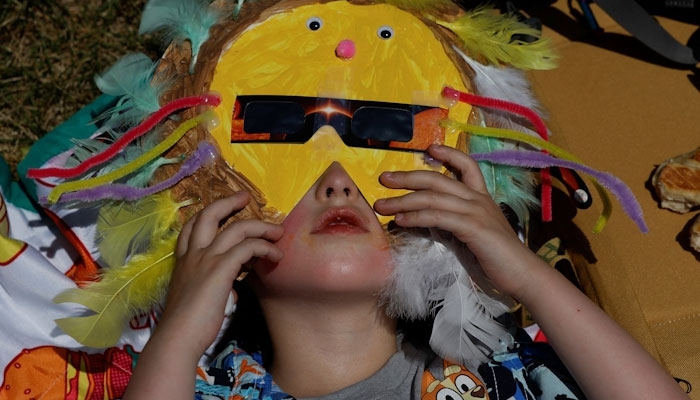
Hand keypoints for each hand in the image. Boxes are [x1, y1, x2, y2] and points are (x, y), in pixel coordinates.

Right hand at [158, 192, 283, 358]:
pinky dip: (265, 248)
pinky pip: (248, 247)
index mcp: (183, 260)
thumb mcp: (195, 296)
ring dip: (261, 227)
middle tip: (247, 197)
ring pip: (237, 228)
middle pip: (209, 214)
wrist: (177, 339)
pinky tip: (276, 256)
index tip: (227, 210)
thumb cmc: (186, 326)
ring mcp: (205, 260)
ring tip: (278, 231)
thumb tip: (227, 284)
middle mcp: (192, 255)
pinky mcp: (220, 269)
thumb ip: (208, 283)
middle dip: (229, 202)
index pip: (192, 226)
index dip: (210, 214)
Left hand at [373, 144, 539, 298]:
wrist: (522, 274)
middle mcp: (478, 199)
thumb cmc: (496, 257)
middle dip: (407, 177)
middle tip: (384, 178)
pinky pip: (438, 217)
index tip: (428, 148)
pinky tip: (401, 220)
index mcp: (481, 197)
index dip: (449, 153)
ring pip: (433, 198)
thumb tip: (422, 219)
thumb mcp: (471, 233)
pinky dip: (416, 217)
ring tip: (382, 206)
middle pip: (438, 179)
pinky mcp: (473, 228)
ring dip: (403, 201)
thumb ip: (451, 222)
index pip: (467, 165)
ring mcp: (476, 212)